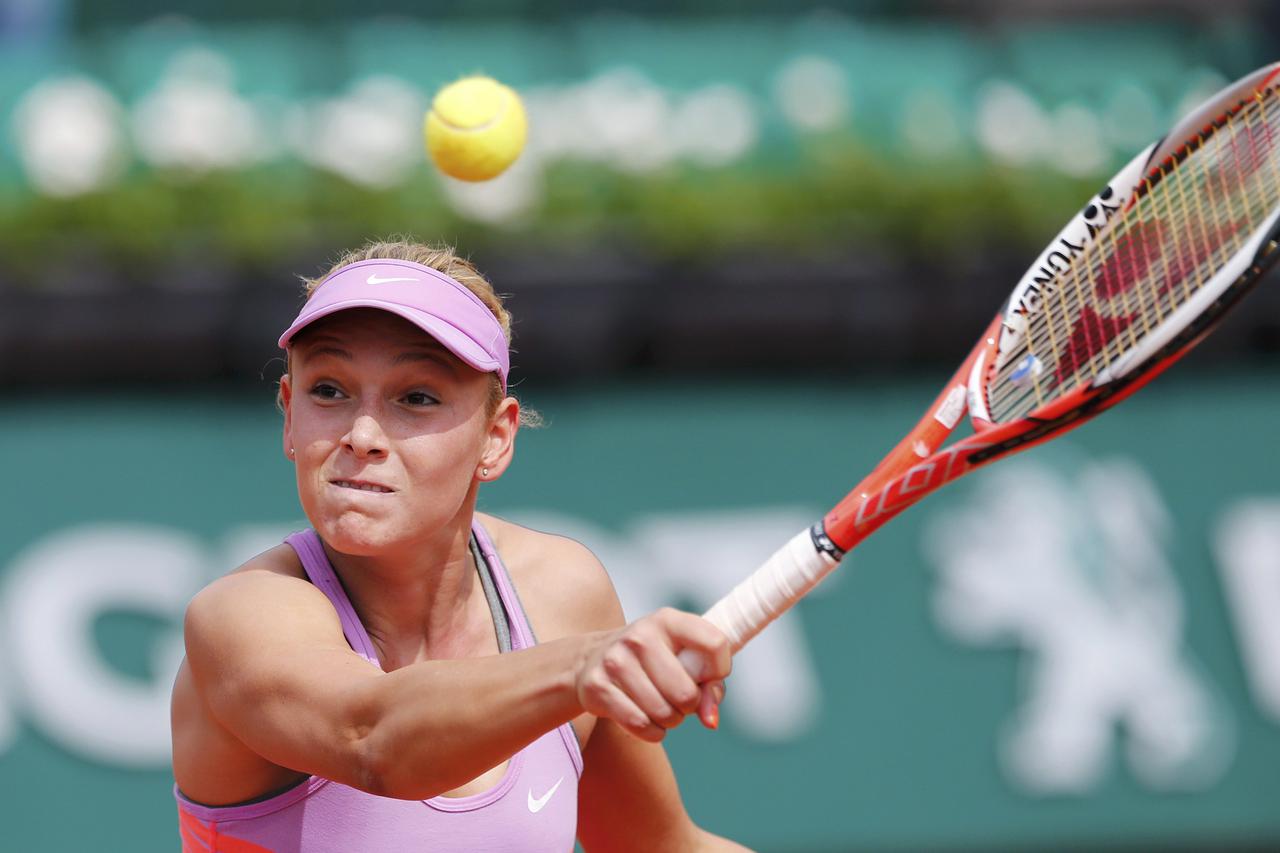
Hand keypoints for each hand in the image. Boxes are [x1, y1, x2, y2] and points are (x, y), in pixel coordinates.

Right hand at [576, 607, 730, 741]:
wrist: (591, 658)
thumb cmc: (651, 661)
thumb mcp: (682, 657)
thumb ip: (709, 684)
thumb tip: (710, 720)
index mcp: (667, 620)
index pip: (715, 643)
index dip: (720, 670)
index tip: (707, 678)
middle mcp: (640, 636)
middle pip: (686, 692)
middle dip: (689, 706)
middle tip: (679, 700)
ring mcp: (615, 661)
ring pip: (664, 713)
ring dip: (670, 720)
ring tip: (661, 708)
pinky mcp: (597, 687)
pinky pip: (641, 725)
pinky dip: (651, 732)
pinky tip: (646, 719)